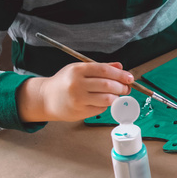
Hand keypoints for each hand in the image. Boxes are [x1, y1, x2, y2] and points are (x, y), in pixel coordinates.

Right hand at [18, 62, 132, 122]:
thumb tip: (120, 66)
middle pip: (108, 85)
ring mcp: (78, 99)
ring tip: (117, 95)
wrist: (46, 98)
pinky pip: (102, 108)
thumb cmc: (65, 82)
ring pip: (108, 98)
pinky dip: (107, 105)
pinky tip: (104, 101)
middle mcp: (77, 84)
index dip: (120, 74)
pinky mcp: (80, 111)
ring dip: (117, 97)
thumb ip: (100, 68)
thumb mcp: (79, 70)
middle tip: (127, 88)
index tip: (130, 78)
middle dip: (122, 87)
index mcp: (77, 70)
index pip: (105, 71)